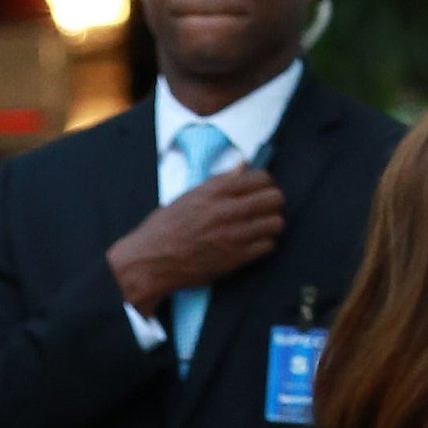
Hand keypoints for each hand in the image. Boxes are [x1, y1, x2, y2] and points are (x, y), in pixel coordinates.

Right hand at [106, 166, 285, 314]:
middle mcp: (227, 210)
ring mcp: (233, 235)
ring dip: (272, 224)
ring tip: (262, 227)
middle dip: (273, 202)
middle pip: (274, 198)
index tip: (261, 189)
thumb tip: (242, 166)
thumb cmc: (167, 227)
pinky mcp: (235, 258)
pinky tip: (254, 244)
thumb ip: (220, 182)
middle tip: (266, 208)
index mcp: (215, 190)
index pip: (260, 177)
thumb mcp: (190, 195)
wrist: (152, 260)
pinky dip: (265, 244)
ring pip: (275, 223)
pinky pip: (267, 246)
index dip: (266, 183)